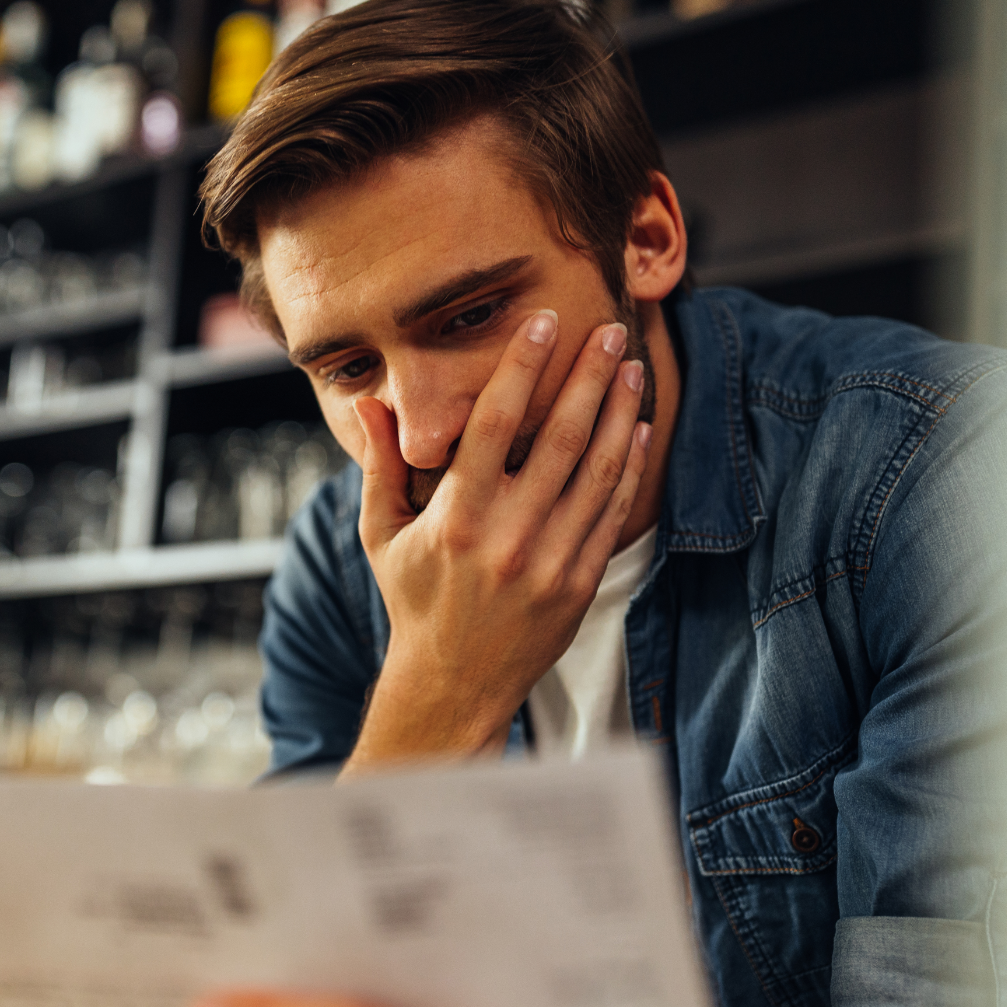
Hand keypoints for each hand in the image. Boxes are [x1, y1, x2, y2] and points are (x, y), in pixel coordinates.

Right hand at [348, 311, 650, 769]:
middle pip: (558, 440)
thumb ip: (381, 466)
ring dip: (618, 414)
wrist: (455, 683)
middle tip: (610, 330)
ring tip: (631, 368)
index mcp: (455, 519)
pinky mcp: (578, 583)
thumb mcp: (382, 534)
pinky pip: (610, 513)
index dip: (521, 369)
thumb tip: (368, 403)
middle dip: (587, 378)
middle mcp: (506, 538)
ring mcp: (548, 563)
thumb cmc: (414, 600)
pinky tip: (638, 429)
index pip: (492, 425)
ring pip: (595, 472)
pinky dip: (627, 468)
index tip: (543, 323)